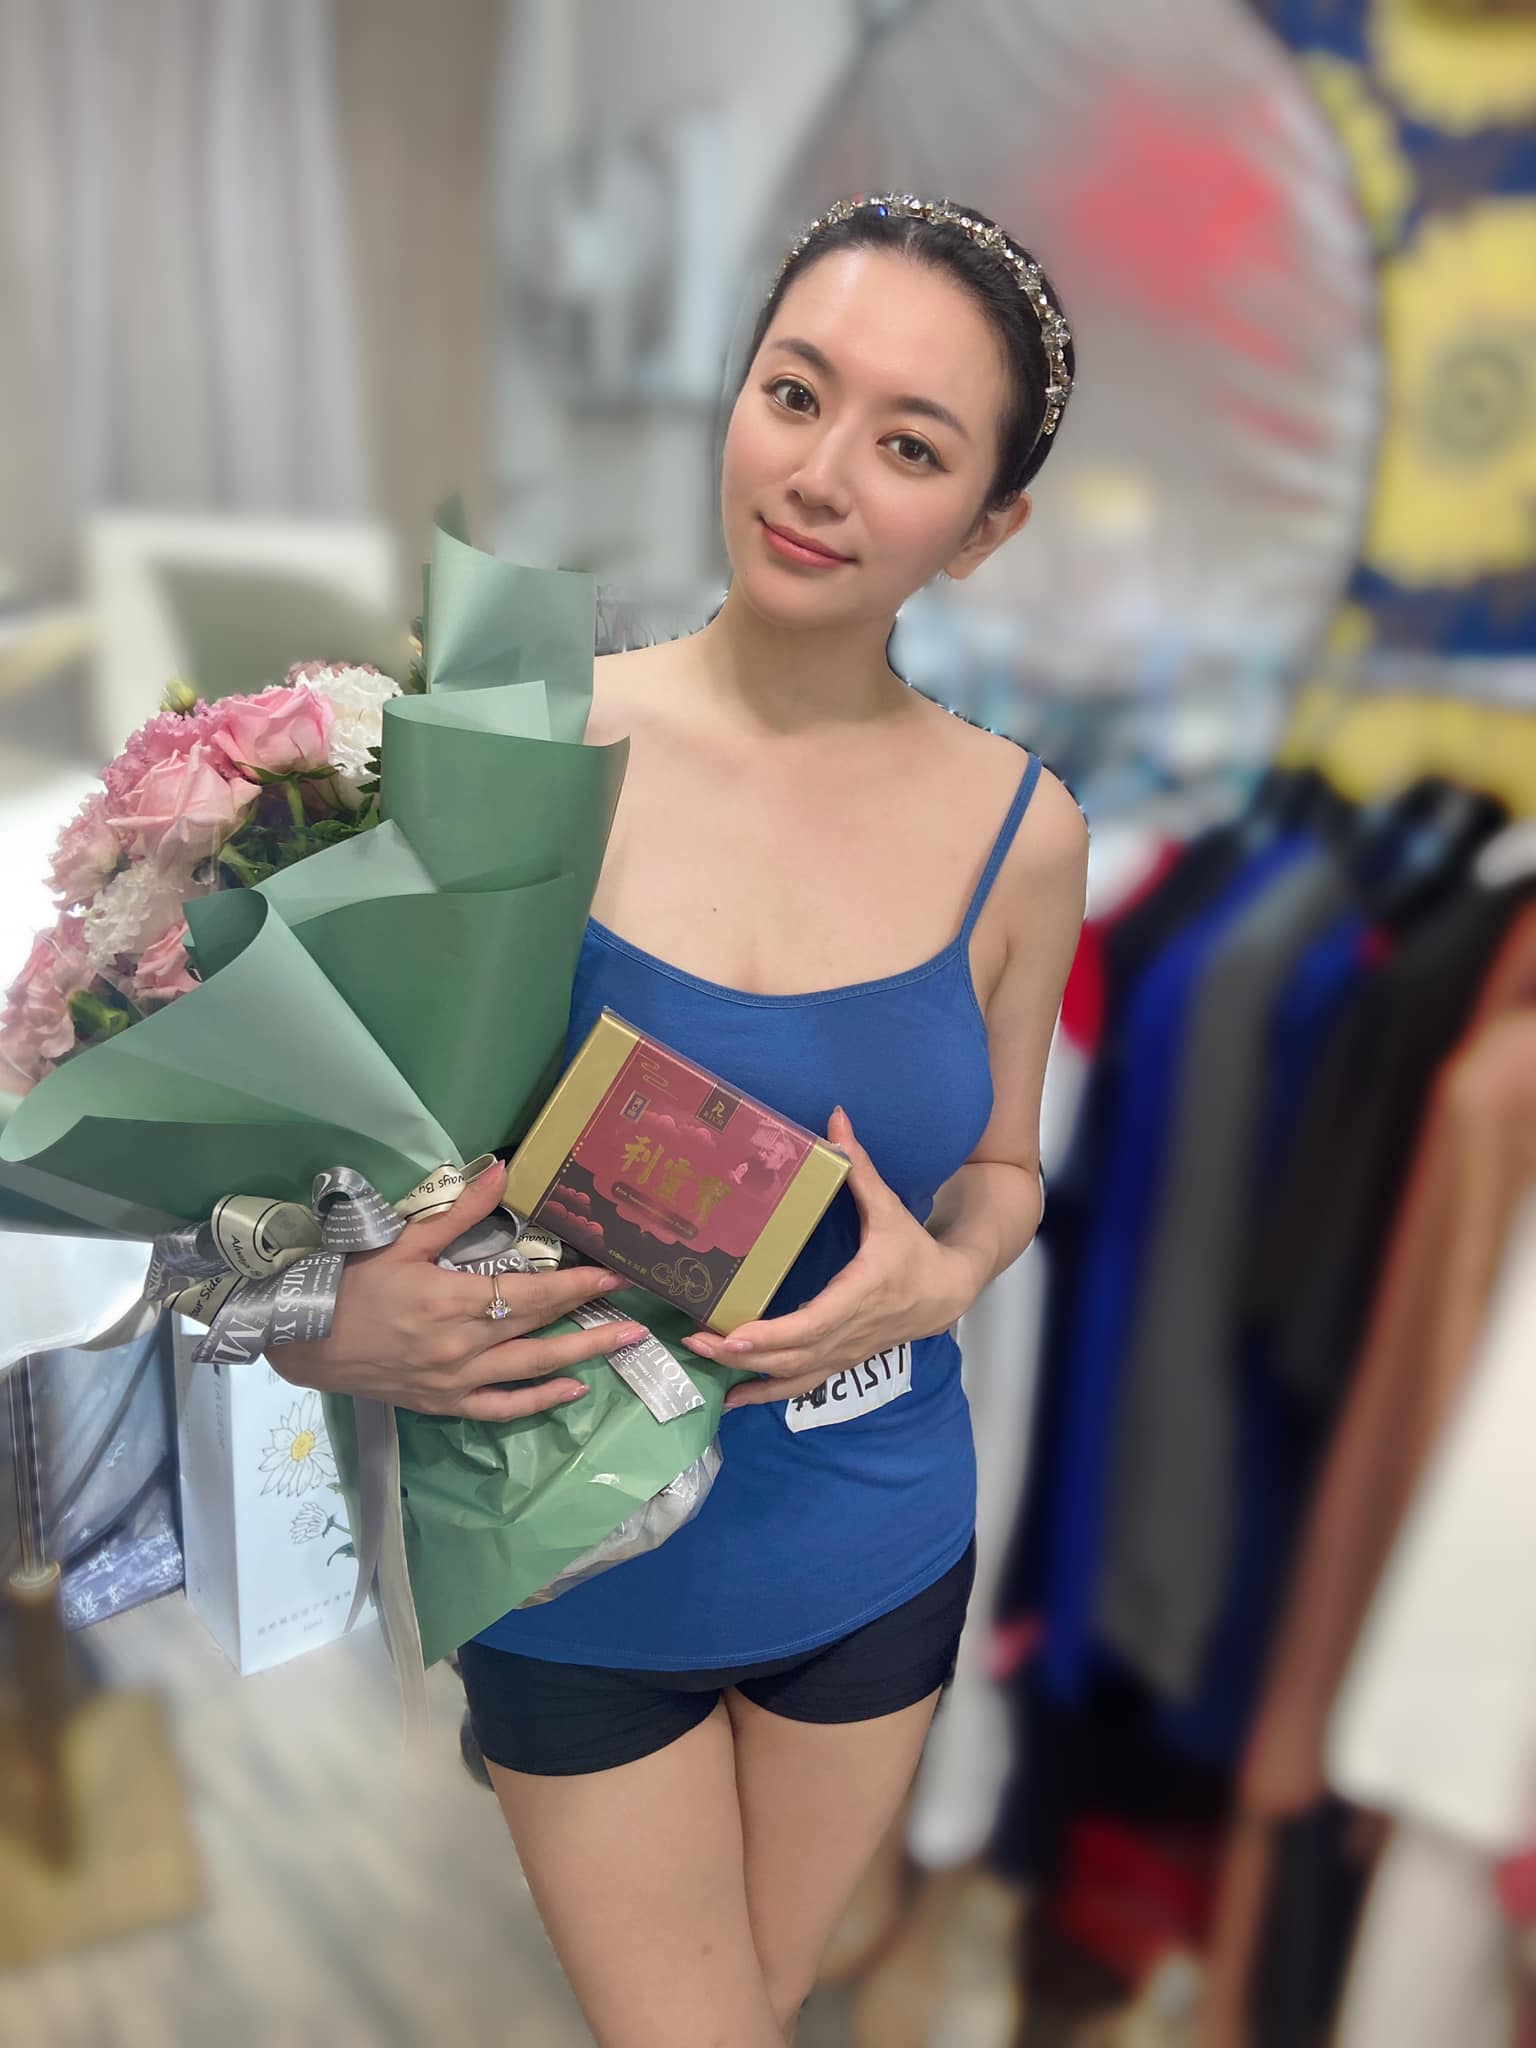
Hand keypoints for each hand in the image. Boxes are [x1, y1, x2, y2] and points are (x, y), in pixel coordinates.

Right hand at [268, 1158, 644, 1422]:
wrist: (306, 1340)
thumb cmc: (353, 1284)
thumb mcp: (405, 1240)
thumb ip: (460, 1210)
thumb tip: (503, 1171)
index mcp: (453, 1300)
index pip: (532, 1292)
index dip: (578, 1282)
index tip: (614, 1272)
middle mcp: (463, 1345)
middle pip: (540, 1327)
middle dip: (592, 1314)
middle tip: (636, 1307)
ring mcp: (456, 1380)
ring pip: (533, 1370)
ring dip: (582, 1356)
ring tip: (623, 1344)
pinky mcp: (445, 1404)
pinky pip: (502, 1408)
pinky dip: (539, 1402)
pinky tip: (572, 1389)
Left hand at [682, 1107, 981, 1411]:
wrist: (946, 1292)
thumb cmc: (912, 1249)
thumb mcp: (888, 1207)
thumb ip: (859, 1166)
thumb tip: (836, 1118)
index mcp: (859, 1294)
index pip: (811, 1324)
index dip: (771, 1335)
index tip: (733, 1336)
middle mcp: (849, 1332)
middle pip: (790, 1355)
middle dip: (741, 1353)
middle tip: (695, 1342)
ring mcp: (843, 1353)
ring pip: (792, 1375)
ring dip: (746, 1375)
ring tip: (702, 1363)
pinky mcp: (839, 1361)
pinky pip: (799, 1385)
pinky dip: (765, 1394)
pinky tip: (731, 1398)